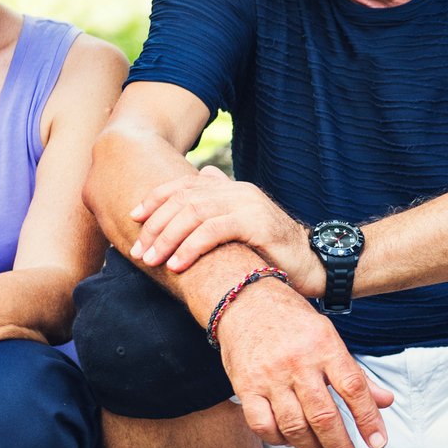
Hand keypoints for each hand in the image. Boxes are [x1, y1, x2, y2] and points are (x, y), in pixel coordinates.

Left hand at [130, 167, 325, 294]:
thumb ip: (220, 210)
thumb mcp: (242, 228)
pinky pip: (214, 230)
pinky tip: (178, 265)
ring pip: (194, 213)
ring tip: (153, 260)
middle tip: (139, 251)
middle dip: (155, 226)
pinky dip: (191, 247)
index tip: (133, 217)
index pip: (185, 185)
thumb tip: (204, 183)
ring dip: (167, 238)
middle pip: (184, 199)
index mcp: (231, 189)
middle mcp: (238, 191)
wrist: (313, 264)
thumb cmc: (273, 253)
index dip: (156, 199)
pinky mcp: (256, 223)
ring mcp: (248, 204)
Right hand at [215, 283, 391, 447]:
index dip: (369, 419)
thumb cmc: (292, 321)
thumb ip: (357, 374)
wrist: (244, 301)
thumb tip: (387, 401)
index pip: (354, 389)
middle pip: (324, 416)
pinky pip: (263, 425)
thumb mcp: (329, 338)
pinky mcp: (245, 386)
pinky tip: (290, 443)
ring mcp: (270, 376)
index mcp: (325, 346)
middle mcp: (298, 362)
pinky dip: (278, 441)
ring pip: (294, 426)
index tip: (377, 443)